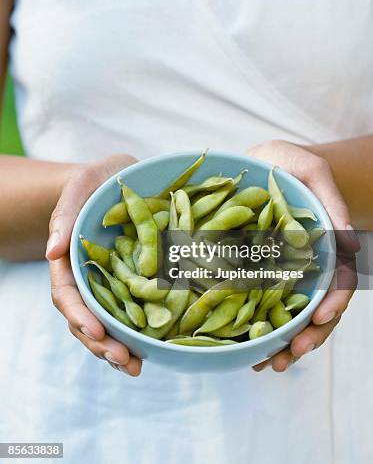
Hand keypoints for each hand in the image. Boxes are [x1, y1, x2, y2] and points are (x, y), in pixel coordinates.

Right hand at [46, 153, 142, 376]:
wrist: (121, 179)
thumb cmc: (99, 179)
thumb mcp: (83, 184)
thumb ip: (66, 212)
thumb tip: (52, 252)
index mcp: (70, 257)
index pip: (68, 293)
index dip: (80, 315)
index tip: (96, 332)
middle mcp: (87, 276)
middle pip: (86, 317)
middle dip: (101, 343)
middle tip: (124, 360)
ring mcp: (109, 283)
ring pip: (105, 324)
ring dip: (116, 348)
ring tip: (135, 366)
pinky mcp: (130, 284)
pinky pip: (128, 314)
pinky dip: (134, 335)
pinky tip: (148, 352)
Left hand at [247, 140, 359, 371]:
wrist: (262, 165)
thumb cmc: (289, 165)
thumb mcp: (312, 170)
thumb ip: (331, 199)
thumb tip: (349, 243)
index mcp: (324, 246)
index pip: (339, 281)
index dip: (334, 301)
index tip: (322, 316)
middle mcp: (306, 266)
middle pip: (317, 309)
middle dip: (308, 336)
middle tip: (291, 356)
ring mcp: (281, 273)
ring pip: (289, 317)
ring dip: (284, 344)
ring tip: (268, 363)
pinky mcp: (255, 275)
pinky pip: (261, 308)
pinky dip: (259, 331)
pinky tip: (247, 350)